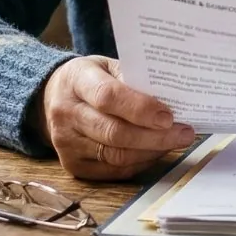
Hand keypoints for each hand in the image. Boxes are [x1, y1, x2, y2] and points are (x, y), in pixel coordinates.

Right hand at [40, 55, 195, 180]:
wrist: (52, 98)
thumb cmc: (90, 79)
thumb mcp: (107, 65)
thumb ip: (134, 78)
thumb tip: (171, 98)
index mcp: (76, 81)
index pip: (107, 97)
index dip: (140, 109)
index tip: (168, 116)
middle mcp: (66, 114)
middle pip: (114, 132)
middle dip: (155, 136)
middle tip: (184, 133)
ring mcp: (66, 143)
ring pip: (116, 156)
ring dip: (151, 151)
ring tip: (176, 142)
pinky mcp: (73, 165)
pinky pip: (113, 171)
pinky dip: (140, 163)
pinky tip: (156, 152)